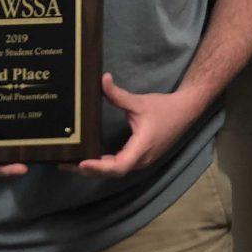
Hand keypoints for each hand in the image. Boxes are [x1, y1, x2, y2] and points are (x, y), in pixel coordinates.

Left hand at [74, 73, 200, 177]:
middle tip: (65, 163)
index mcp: (141, 148)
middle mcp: (141, 159)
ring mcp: (141, 160)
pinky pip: (120, 165)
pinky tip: (90, 158)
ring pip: (116, 171)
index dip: (99, 167)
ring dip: (96, 168)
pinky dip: (104, 164)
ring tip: (72, 162)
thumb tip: (102, 79)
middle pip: (112, 172)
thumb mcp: (139, 102)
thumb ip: (118, 94)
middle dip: (89, 170)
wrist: (185, 112)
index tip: (81, 163)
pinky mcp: (140, 157)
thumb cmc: (164, 108)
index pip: (118, 166)